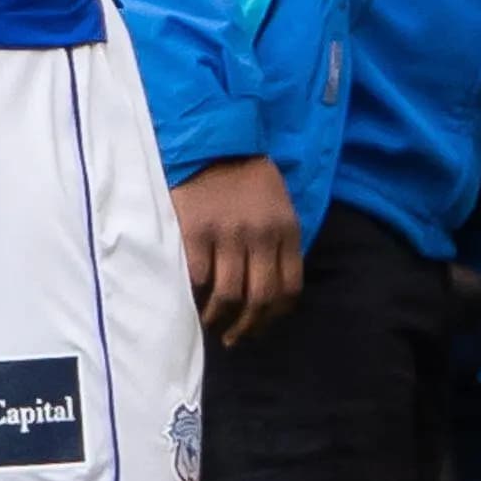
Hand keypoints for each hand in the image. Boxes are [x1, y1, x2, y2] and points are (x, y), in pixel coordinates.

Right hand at [172, 156, 303, 343]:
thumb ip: (280, 245)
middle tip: (235, 338)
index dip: (275, 315)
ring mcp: (227, 234)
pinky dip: (195, 293)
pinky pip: (197, 275)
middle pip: (260, 297)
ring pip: (229, 293)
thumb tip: (271, 291)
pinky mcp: (195, 230)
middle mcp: (261, 236)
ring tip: (210, 324)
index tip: (261, 325)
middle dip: (248, 326)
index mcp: (286, 231)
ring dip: (219, 317)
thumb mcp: (280, 208)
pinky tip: (191, 299)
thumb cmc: (248, 178)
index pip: (289, 288)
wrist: (213, 142)